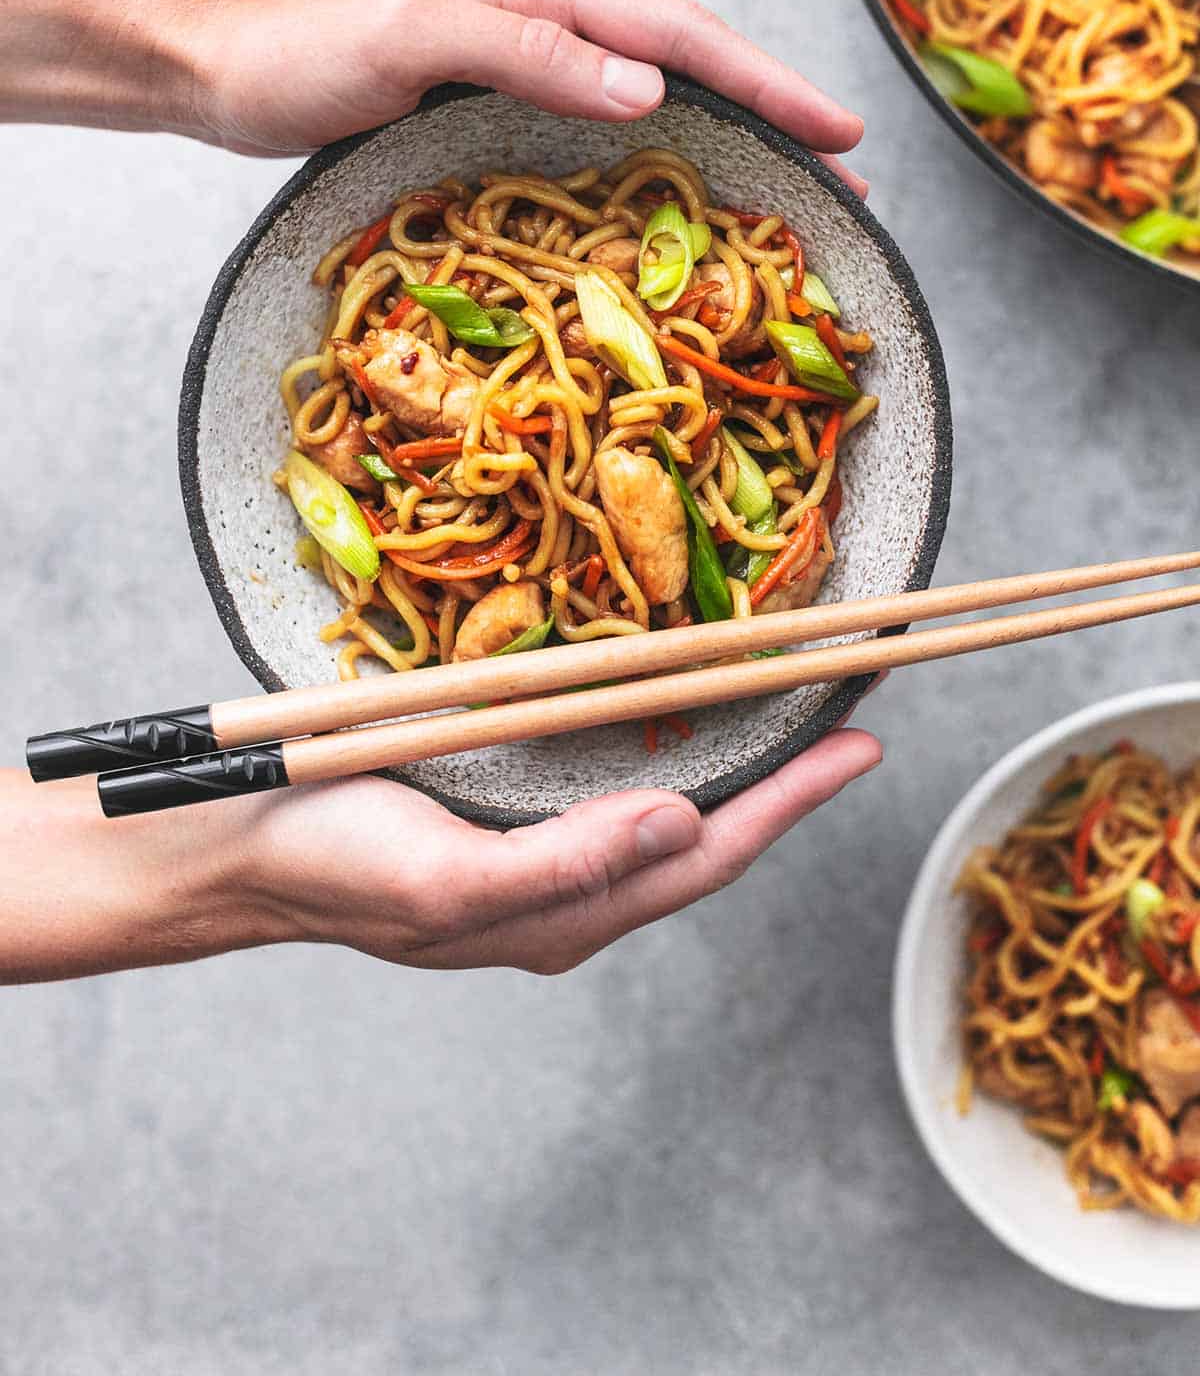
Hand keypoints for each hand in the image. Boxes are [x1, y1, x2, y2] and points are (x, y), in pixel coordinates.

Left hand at [180, 0, 863, 162]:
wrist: (211, 60)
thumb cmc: (294, 44)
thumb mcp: (408, 37)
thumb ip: (528, 55)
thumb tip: (648, 90)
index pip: (678, 32)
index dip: (766, 81)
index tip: (841, 131)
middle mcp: (541, 15)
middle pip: (683, 61)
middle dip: (771, 112)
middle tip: (846, 176)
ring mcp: (518, 56)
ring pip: (648, 94)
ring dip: (724, 137)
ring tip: (789, 187)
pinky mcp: (490, 99)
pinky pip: (598, 123)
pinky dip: (655, 153)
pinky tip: (674, 189)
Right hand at [243, 729, 880, 972]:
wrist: (234, 855)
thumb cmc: (333, 868)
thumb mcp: (446, 881)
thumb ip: (565, 864)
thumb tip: (684, 828)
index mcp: (565, 913)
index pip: (710, 855)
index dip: (793, 801)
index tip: (866, 745)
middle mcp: (569, 889)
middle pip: (705, 836)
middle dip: (786, 782)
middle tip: (849, 713)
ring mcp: (538, 854)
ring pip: (665, 812)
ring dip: (735, 763)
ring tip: (788, 712)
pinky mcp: (503, 816)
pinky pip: (610, 786)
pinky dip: (663, 746)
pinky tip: (673, 715)